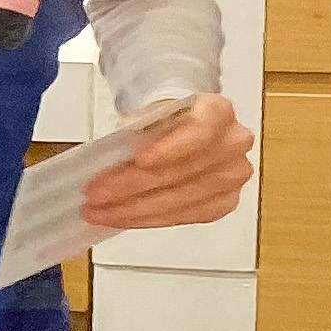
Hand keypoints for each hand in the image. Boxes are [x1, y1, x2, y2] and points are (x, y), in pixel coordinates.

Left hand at [84, 93, 254, 230]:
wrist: (180, 128)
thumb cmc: (165, 120)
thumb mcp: (148, 113)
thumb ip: (137, 129)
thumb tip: (115, 152)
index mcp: (217, 111)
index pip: (200, 130)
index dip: (171, 148)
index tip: (139, 160)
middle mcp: (233, 143)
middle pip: (182, 172)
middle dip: (132, 186)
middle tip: (97, 193)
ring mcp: (232, 175)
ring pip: (181, 200)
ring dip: (135, 209)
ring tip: (101, 211)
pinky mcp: (224, 201)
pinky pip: (185, 216)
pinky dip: (150, 219)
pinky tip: (125, 218)